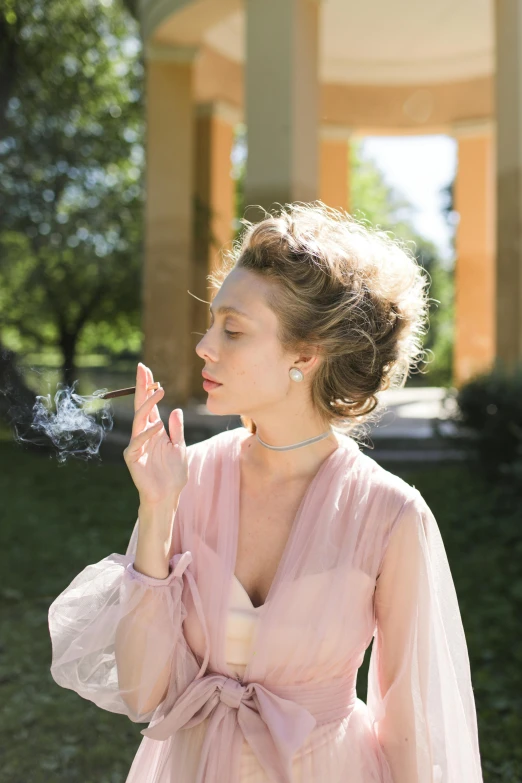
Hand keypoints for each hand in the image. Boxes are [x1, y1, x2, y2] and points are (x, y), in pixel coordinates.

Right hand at [123, 363, 187, 505]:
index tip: (147, 371)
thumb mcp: (180, 447)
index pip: (149, 405)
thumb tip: (174, 410)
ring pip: (139, 420)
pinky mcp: (133, 458)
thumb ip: (177, 430)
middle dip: (141, 387)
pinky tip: (156, 426)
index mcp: (154, 430)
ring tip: (158, 392)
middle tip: (143, 369)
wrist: (168, 496)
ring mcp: (137, 445)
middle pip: (140, 406)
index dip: (148, 388)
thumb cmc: (173, 474)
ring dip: (148, 405)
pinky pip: (138, 442)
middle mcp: (143, 434)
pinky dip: (147, 434)